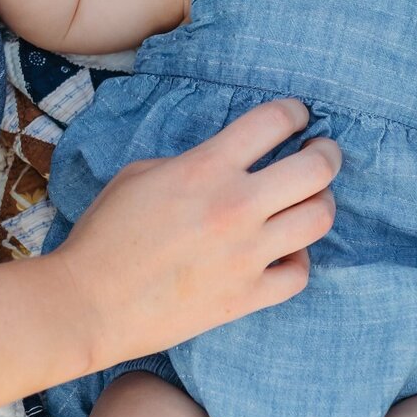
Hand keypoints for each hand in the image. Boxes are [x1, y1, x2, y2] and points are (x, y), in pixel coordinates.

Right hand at [51, 98, 340, 369]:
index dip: (294, 112)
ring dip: (322, 203)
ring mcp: (246, 255)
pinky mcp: (246, 297)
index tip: (298, 116)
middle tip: (321, 153)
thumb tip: (228, 164)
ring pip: (319, 219)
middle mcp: (236, 207)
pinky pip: (299, 274)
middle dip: (327, 154)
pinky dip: (298, 260)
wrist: (88, 304)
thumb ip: (193, 162)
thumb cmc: (105, 236)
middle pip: (316, 170)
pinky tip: (285, 252)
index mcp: (205, 168)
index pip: (274, 122)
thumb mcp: (140, 174)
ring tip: (311, 200)